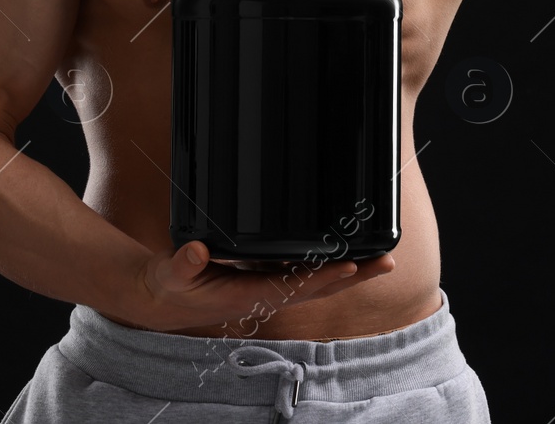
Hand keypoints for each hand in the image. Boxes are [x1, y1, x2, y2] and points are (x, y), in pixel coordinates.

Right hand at [128, 239, 394, 331]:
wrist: (166, 302)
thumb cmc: (172, 287)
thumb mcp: (171, 275)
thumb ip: (182, 264)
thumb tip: (195, 252)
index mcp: (248, 295)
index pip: (295, 285)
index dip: (324, 276)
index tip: (351, 265)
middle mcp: (266, 295)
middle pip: (320, 286)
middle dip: (355, 275)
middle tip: (388, 261)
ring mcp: (270, 289)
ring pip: (319, 282)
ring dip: (351, 272)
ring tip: (383, 259)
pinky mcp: (268, 281)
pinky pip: (307, 275)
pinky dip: (330, 266)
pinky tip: (350, 257)